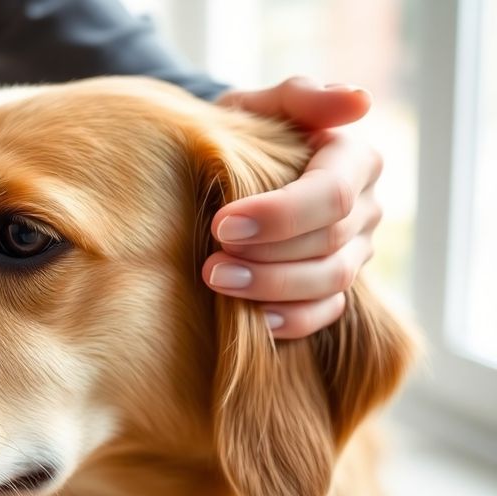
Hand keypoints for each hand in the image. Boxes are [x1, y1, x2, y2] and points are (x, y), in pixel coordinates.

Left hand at [204, 77, 381, 338]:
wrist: (223, 168)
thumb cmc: (242, 132)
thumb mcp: (259, 105)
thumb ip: (300, 96)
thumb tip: (358, 100)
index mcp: (353, 161)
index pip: (332, 195)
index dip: (280, 215)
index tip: (223, 223)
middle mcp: (363, 208)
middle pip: (330, 244)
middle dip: (268, 258)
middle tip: (210, 265)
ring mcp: (354, 251)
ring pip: (330, 282)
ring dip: (272, 289)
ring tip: (217, 282)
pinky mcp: (333, 285)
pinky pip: (326, 313)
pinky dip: (291, 321)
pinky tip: (252, 320)